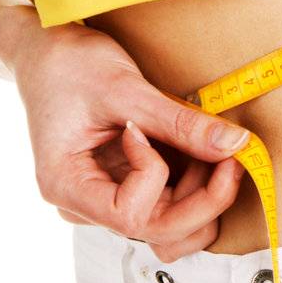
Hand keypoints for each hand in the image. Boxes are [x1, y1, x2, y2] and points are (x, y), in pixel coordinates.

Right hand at [11, 22, 248, 261]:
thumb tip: (235, 145)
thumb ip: (179, 123)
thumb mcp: (124, 88)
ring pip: (168, 229)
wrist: (46, 51)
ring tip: (211, 153)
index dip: (156, 180)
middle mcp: (83, 205)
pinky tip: (200, 154)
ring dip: (201, 199)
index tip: (151, 133)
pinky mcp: (124, 189)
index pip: (128, 215)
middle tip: (229, 157)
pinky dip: (194, 188)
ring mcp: (105, 200)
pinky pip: (167, 207)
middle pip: (156, 231)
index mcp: (65, 186)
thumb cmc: (67, 64)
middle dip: (202, 200)